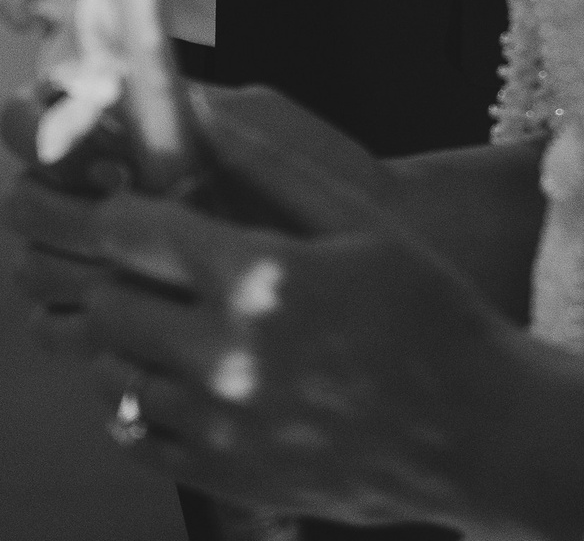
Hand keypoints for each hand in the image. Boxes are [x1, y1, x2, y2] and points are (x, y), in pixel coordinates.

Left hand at [2, 87, 532, 525]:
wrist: (474, 429)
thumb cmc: (424, 307)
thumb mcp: (353, 217)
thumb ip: (264, 162)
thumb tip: (193, 106)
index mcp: (259, 277)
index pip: (133, 232)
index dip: (120, 210)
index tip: (132, 206)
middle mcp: (228, 356)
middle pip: (109, 304)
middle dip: (117, 274)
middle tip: (150, 263)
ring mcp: (223, 426)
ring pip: (114, 375)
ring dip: (127, 339)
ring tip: (169, 318)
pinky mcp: (227, 478)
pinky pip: (140, 439)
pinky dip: (141, 404)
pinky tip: (183, 377)